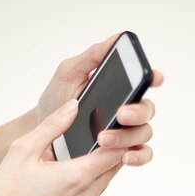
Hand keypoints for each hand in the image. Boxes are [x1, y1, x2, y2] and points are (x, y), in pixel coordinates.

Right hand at [0, 99, 125, 195]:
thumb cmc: (5, 193)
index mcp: (76, 178)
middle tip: (107, 125)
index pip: (116, 151)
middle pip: (115, 166)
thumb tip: (73, 106)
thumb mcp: (23, 149)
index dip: (121, 134)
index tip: (119, 119)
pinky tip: (75, 166)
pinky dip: (91, 177)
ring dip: (103, 162)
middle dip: (115, 146)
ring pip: (105, 179)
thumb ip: (53, 125)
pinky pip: (93, 192)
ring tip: (92, 143)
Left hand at [36, 34, 163, 164]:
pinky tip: (126, 156)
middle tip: (119, 114)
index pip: (142, 81)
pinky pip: (141, 155)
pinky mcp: (121, 153)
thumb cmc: (56, 99)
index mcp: (118, 88)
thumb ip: (91, 56)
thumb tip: (115, 39)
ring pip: (144, 133)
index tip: (152, 78)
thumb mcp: (68, 73)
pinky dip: (138, 156)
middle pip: (147, 109)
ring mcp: (126, 132)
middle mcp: (127, 109)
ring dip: (127, 136)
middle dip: (136, 112)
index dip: (151, 78)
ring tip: (103, 140)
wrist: (42, 132)